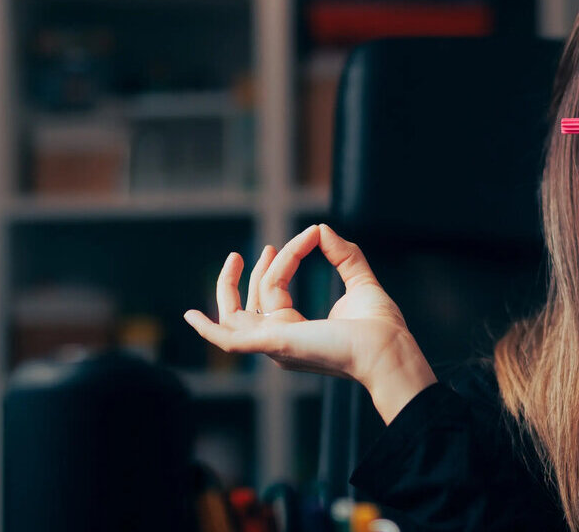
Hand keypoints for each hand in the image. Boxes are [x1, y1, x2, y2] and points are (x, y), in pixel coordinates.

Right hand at [183, 224, 435, 420]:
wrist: (388, 348)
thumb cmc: (380, 328)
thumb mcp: (360, 281)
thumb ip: (344, 255)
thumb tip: (322, 229)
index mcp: (296, 331)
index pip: (274, 291)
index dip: (287, 258)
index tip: (311, 235)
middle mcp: (280, 341)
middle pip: (248, 304)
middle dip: (249, 276)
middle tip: (260, 249)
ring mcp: (273, 344)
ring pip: (239, 311)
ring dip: (234, 284)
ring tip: (239, 257)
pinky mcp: (274, 343)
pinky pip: (229, 339)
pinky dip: (208, 329)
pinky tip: (189, 317)